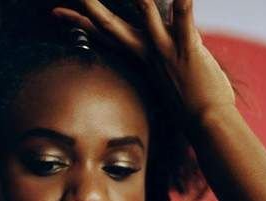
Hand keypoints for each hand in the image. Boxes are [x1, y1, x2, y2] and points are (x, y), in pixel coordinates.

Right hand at [51, 0, 236, 122]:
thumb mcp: (166, 77)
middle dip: (91, 7)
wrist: (206, 123)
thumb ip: (160, 61)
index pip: (104, 37)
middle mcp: (148, 52)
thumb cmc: (191, 105)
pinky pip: (184, 22)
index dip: (79, 23)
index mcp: (141, 58)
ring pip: (146, 16)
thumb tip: (156, 53)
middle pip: (111, 27)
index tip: (58, 13)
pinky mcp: (188, 49)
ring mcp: (166, 50)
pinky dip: (183, 5)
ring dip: (139, 1)